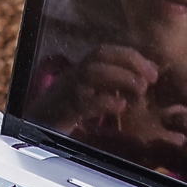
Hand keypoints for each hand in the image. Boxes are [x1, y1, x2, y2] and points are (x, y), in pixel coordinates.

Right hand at [28, 45, 157, 131]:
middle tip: (152, 78)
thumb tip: (144, 82)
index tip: (153, 71)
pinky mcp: (60, 112)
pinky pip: (83, 102)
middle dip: (130, 61)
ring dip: (121, 77)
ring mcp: (65, 92)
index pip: (106, 51)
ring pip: (92, 73)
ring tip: (140, 89)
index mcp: (79, 71)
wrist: (33, 134)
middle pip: (99, 54)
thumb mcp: (89, 98)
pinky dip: (105, 102)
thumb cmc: (64, 117)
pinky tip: (120, 107)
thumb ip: (112, 89)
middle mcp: (71, 76)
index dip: (131, 56)